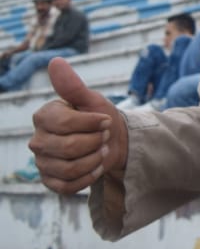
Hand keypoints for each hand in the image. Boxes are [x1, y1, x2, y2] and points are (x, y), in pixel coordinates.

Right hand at [29, 58, 127, 193]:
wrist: (112, 142)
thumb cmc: (100, 117)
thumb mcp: (92, 100)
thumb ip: (73, 86)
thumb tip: (55, 62)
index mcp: (44, 117)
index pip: (64, 123)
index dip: (91, 123)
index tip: (105, 120)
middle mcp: (38, 140)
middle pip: (68, 148)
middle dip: (95, 142)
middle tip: (105, 136)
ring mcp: (42, 162)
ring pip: (69, 168)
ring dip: (94, 159)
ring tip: (102, 150)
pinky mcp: (51, 181)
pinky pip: (67, 186)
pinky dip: (88, 177)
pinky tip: (97, 167)